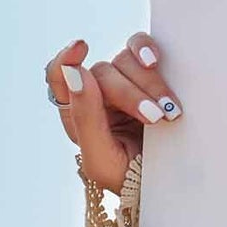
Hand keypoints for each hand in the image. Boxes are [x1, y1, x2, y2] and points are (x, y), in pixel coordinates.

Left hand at [45, 32, 182, 193]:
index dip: (65, 60)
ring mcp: (121, 80)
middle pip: (102, 73)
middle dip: (131, 95)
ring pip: (125, 61)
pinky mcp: (145, 71)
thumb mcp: (101, 159)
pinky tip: (154, 63)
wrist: (167, 179)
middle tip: (154, 118)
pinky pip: (139, 47)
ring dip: (151, 84)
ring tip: (167, 112)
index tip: (80, 49)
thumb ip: (86, 119)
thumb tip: (78, 74)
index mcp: (77, 114)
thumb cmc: (129, 176)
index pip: (58, 78)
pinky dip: (147, 51)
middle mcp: (95, 94)